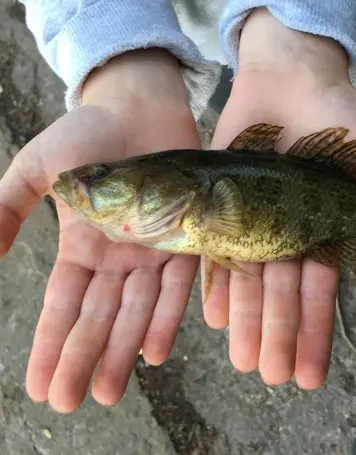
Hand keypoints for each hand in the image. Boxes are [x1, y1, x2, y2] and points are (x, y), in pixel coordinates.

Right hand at [0, 49, 200, 411]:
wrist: (140, 107)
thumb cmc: (89, 133)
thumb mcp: (37, 167)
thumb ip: (7, 206)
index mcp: (81, 245)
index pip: (62, 305)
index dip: (51, 345)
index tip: (40, 387)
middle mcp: (117, 256)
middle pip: (99, 316)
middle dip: (86, 357)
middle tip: (78, 401)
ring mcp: (152, 249)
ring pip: (137, 308)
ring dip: (123, 347)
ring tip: (110, 388)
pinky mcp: (186, 235)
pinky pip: (178, 283)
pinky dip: (167, 315)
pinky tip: (155, 349)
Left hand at [202, 9, 355, 388]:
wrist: (291, 76)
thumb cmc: (340, 113)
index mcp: (322, 229)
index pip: (319, 290)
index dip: (315, 331)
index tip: (310, 372)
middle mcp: (286, 231)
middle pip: (280, 292)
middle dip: (276, 334)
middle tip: (270, 374)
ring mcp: (253, 217)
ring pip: (248, 277)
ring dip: (245, 318)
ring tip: (241, 358)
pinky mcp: (222, 200)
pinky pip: (215, 245)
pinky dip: (214, 278)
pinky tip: (211, 313)